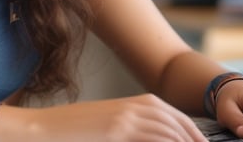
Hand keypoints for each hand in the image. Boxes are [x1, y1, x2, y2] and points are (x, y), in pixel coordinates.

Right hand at [26, 94, 207, 141]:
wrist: (43, 129)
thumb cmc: (71, 131)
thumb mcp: (104, 125)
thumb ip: (129, 129)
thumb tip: (149, 136)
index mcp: (127, 104)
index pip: (168, 112)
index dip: (188, 126)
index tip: (200, 140)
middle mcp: (128, 108)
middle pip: (171, 119)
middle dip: (192, 134)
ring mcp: (122, 119)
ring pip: (165, 128)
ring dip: (182, 140)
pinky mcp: (115, 131)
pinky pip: (150, 138)